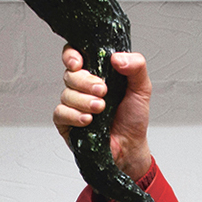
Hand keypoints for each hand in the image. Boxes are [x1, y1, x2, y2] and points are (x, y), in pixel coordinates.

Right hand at [54, 44, 152, 183]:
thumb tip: (117, 58)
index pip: (74, 54)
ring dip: (84, 101)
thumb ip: (136, 67)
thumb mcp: (141, 88)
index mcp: (96, 72)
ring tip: (101, 109)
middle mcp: (81, 86)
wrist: (130, 146)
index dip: (71, 55)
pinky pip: (60, 113)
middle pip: (70, 74)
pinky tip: (88, 121)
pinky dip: (74, 116)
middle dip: (86, 82)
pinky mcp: (66, 122)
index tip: (79, 63)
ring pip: (66, 94)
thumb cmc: (133, 118)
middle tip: (103, 91)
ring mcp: (72, 104)